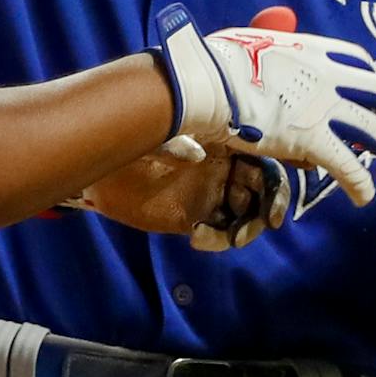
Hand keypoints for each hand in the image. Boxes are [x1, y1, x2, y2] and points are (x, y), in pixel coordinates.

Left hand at [73, 136, 286, 250]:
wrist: (100, 174)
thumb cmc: (126, 145)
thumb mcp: (150, 137)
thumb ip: (173, 143)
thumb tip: (197, 156)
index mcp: (220, 141)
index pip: (262, 159)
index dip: (275, 184)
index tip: (274, 211)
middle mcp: (222, 166)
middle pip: (262, 189)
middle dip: (265, 211)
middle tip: (244, 232)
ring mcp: (211, 193)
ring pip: (247, 213)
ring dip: (245, 229)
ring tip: (226, 239)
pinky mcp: (196, 217)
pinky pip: (221, 231)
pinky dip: (218, 239)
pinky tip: (198, 238)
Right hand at [152, 3, 375, 205]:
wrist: (208, 82)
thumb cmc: (219, 58)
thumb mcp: (256, 33)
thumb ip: (275, 31)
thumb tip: (279, 21)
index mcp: (313, 48)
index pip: (358, 60)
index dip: (373, 77)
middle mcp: (327, 76)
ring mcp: (323, 108)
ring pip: (374, 131)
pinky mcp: (311, 139)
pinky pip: (346, 164)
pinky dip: (359, 183)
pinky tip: (364, 197)